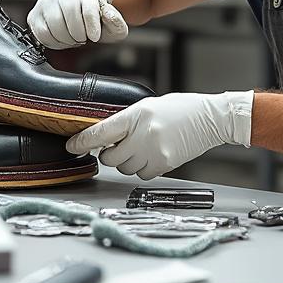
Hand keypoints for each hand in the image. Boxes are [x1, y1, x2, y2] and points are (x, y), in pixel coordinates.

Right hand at [27, 0, 128, 49]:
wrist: (82, 6)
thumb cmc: (97, 15)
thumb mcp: (113, 20)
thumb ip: (115, 20)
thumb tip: (107, 14)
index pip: (87, 8)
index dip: (92, 27)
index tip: (95, 37)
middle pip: (69, 15)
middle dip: (79, 34)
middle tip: (84, 38)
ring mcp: (47, 0)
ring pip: (53, 24)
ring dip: (66, 39)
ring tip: (74, 38)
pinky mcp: (35, 13)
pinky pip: (41, 32)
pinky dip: (53, 42)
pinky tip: (62, 40)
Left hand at [65, 91, 253, 179]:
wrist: (211, 118)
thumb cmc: (181, 109)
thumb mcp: (148, 107)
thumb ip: (127, 121)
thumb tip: (105, 136)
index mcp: (137, 114)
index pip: (101, 132)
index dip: (82, 142)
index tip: (71, 146)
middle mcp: (143, 134)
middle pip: (110, 157)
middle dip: (110, 154)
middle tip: (119, 146)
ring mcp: (154, 151)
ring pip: (125, 168)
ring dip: (127, 162)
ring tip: (141, 148)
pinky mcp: (165, 165)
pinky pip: (142, 175)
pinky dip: (142, 169)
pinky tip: (152, 155)